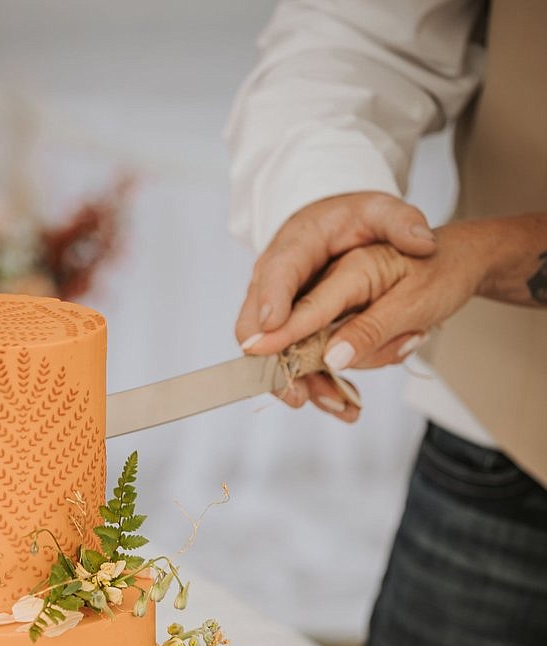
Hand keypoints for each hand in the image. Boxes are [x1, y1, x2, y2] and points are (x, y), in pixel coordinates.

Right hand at [273, 223, 488, 383]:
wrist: (340, 226)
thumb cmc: (355, 218)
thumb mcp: (380, 211)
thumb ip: (399, 222)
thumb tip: (422, 243)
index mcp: (297, 243)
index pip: (278, 271)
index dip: (273, 300)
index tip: (273, 327)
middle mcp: (275, 278)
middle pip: (255, 321)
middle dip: (271, 358)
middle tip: (293, 386)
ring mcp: (277, 306)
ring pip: (266, 351)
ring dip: (291, 380)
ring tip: (321, 402)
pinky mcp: (287, 327)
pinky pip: (285, 359)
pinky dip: (308, 381)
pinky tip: (338, 399)